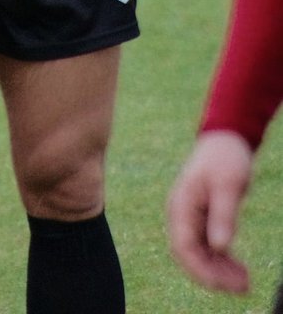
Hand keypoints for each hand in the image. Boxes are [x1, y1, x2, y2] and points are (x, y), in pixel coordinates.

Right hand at [167, 131, 253, 292]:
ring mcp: (190, 217)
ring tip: (245, 280)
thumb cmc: (225, 158)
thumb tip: (219, 247)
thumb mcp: (228, 185)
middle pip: (190, 255)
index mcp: (181, 205)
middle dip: (213, 275)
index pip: (183, 247)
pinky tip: (239, 268)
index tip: (223, 285)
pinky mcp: (202, 218)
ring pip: (200, 254)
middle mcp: (181, 214)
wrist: (225, 139)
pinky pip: (207, 246)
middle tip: (244, 286)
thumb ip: (223, 215)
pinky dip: (221, 260)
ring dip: (219, 270)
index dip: (201, 270)